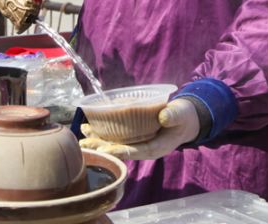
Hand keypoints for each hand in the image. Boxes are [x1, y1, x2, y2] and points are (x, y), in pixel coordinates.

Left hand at [79, 97, 199, 160]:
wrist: (185, 119)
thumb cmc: (183, 117)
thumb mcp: (181, 115)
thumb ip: (173, 116)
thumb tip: (164, 116)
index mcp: (156, 147)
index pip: (135, 151)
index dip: (118, 151)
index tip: (103, 150)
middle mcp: (143, 147)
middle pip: (120, 150)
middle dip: (101, 147)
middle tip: (85, 144)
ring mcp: (138, 142)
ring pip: (115, 143)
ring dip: (98, 139)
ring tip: (83, 133)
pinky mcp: (134, 135)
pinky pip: (116, 135)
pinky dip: (103, 132)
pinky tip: (90, 127)